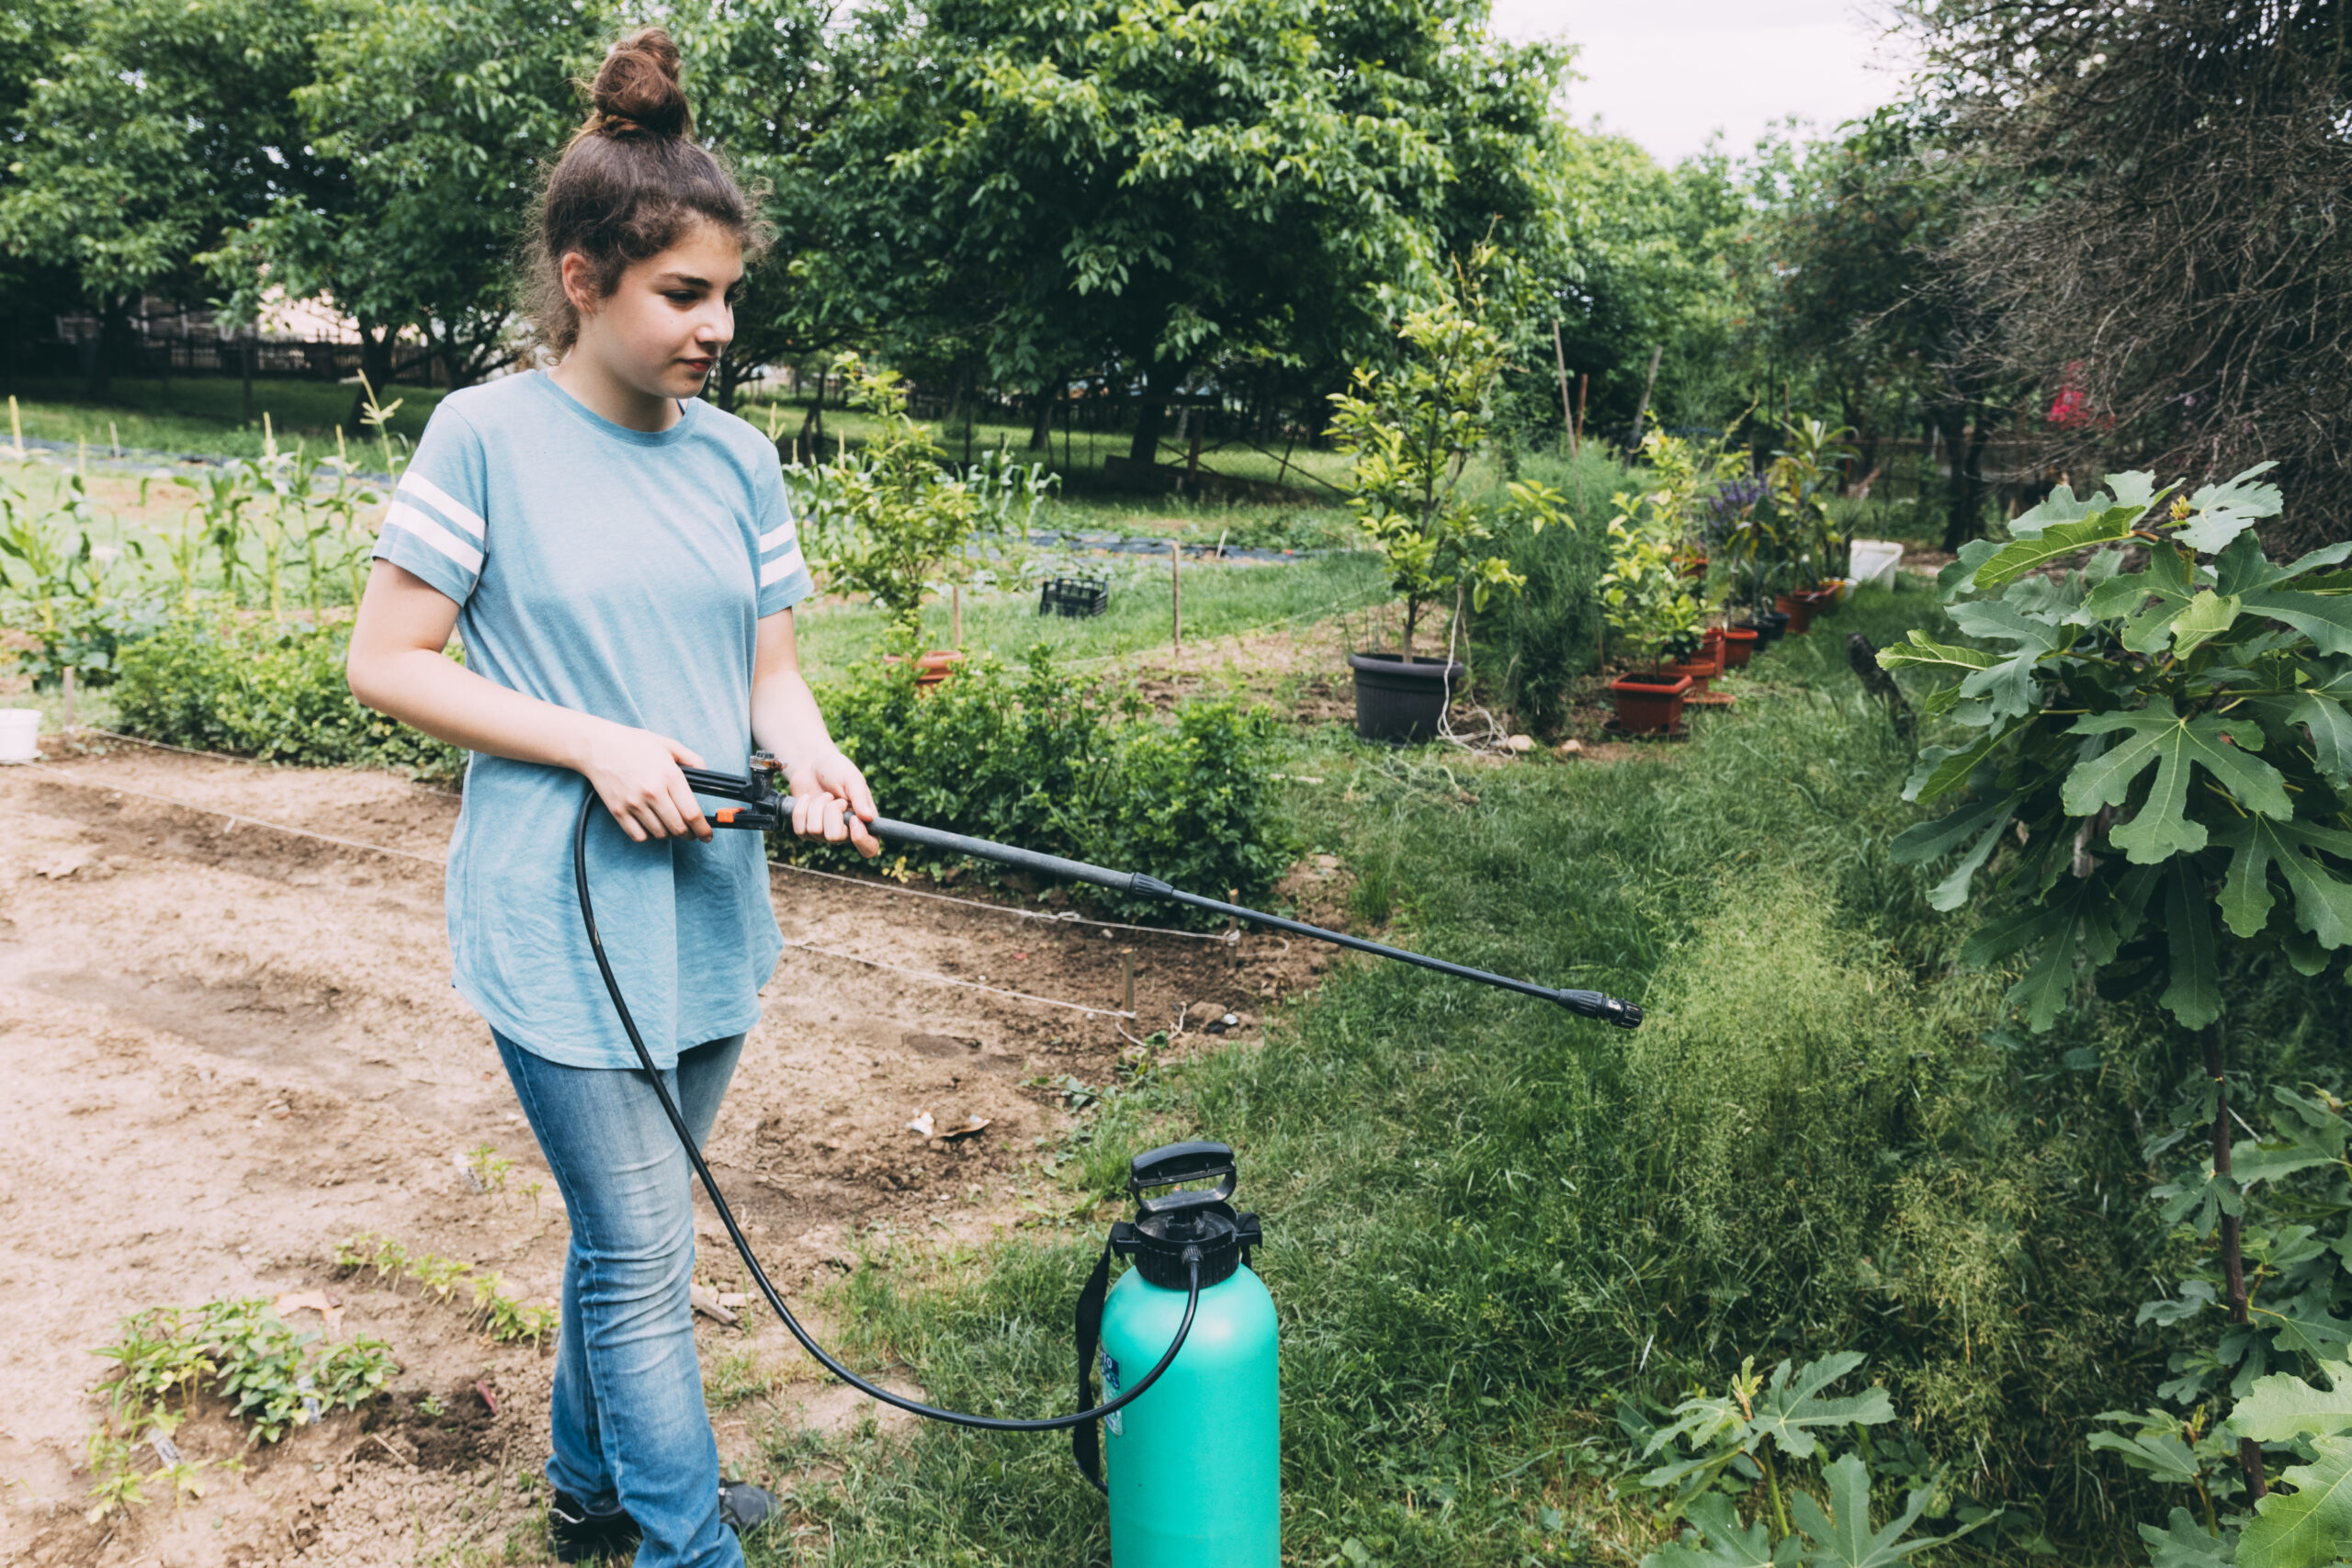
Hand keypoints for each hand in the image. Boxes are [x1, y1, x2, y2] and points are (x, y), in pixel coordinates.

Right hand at [579, 720, 709, 842]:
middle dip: (689, 835)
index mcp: (669, 776)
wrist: (598, 745)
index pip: (692, 813)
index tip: (707, 835)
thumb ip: (692, 759)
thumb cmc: (633, 743)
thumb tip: (706, 775)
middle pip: (678, 828)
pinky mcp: (618, 811)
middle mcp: (653, 792)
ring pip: (660, 834)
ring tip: (670, 825)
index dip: (703, 830)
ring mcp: (634, 804)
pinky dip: (648, 835)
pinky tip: (651, 825)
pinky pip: (639, 836)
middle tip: (691, 833)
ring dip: (669, 834)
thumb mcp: (668, 745)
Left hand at [786, 750, 880, 857]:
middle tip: (834, 797)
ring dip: (816, 806)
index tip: (853, 819)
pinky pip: (799, 829)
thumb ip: (860, 797)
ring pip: (814, 831)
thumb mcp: (852, 778)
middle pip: (834, 837)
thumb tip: (868, 818)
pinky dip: (801, 809)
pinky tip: (808, 799)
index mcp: (865, 822)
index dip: (862, 840)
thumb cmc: (837, 769)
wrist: (812, 764)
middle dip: (830, 810)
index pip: (870, 848)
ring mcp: (825, 833)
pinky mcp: (806, 830)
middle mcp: (846, 832)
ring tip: (824, 795)